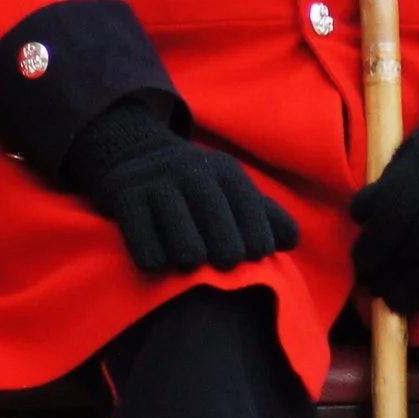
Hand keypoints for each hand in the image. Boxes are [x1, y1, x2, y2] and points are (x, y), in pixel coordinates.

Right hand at [62, 98, 298, 275]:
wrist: (134, 152)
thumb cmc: (195, 184)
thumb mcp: (229, 188)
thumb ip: (264, 213)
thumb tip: (292, 241)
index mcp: (225, 171)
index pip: (250, 208)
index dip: (258, 238)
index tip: (256, 257)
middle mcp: (193, 173)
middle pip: (218, 224)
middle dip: (227, 252)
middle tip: (225, 265)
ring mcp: (157, 184)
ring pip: (182, 239)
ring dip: (191, 258)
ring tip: (192, 263)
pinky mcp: (126, 198)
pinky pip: (144, 242)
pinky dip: (154, 259)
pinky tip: (159, 262)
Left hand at [350, 81, 418, 318]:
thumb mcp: (408, 152)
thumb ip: (385, 186)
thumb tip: (359, 221)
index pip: (393, 212)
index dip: (373, 246)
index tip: (361, 264)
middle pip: (416, 243)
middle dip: (389, 274)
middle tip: (372, 289)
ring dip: (414, 289)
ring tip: (393, 303)